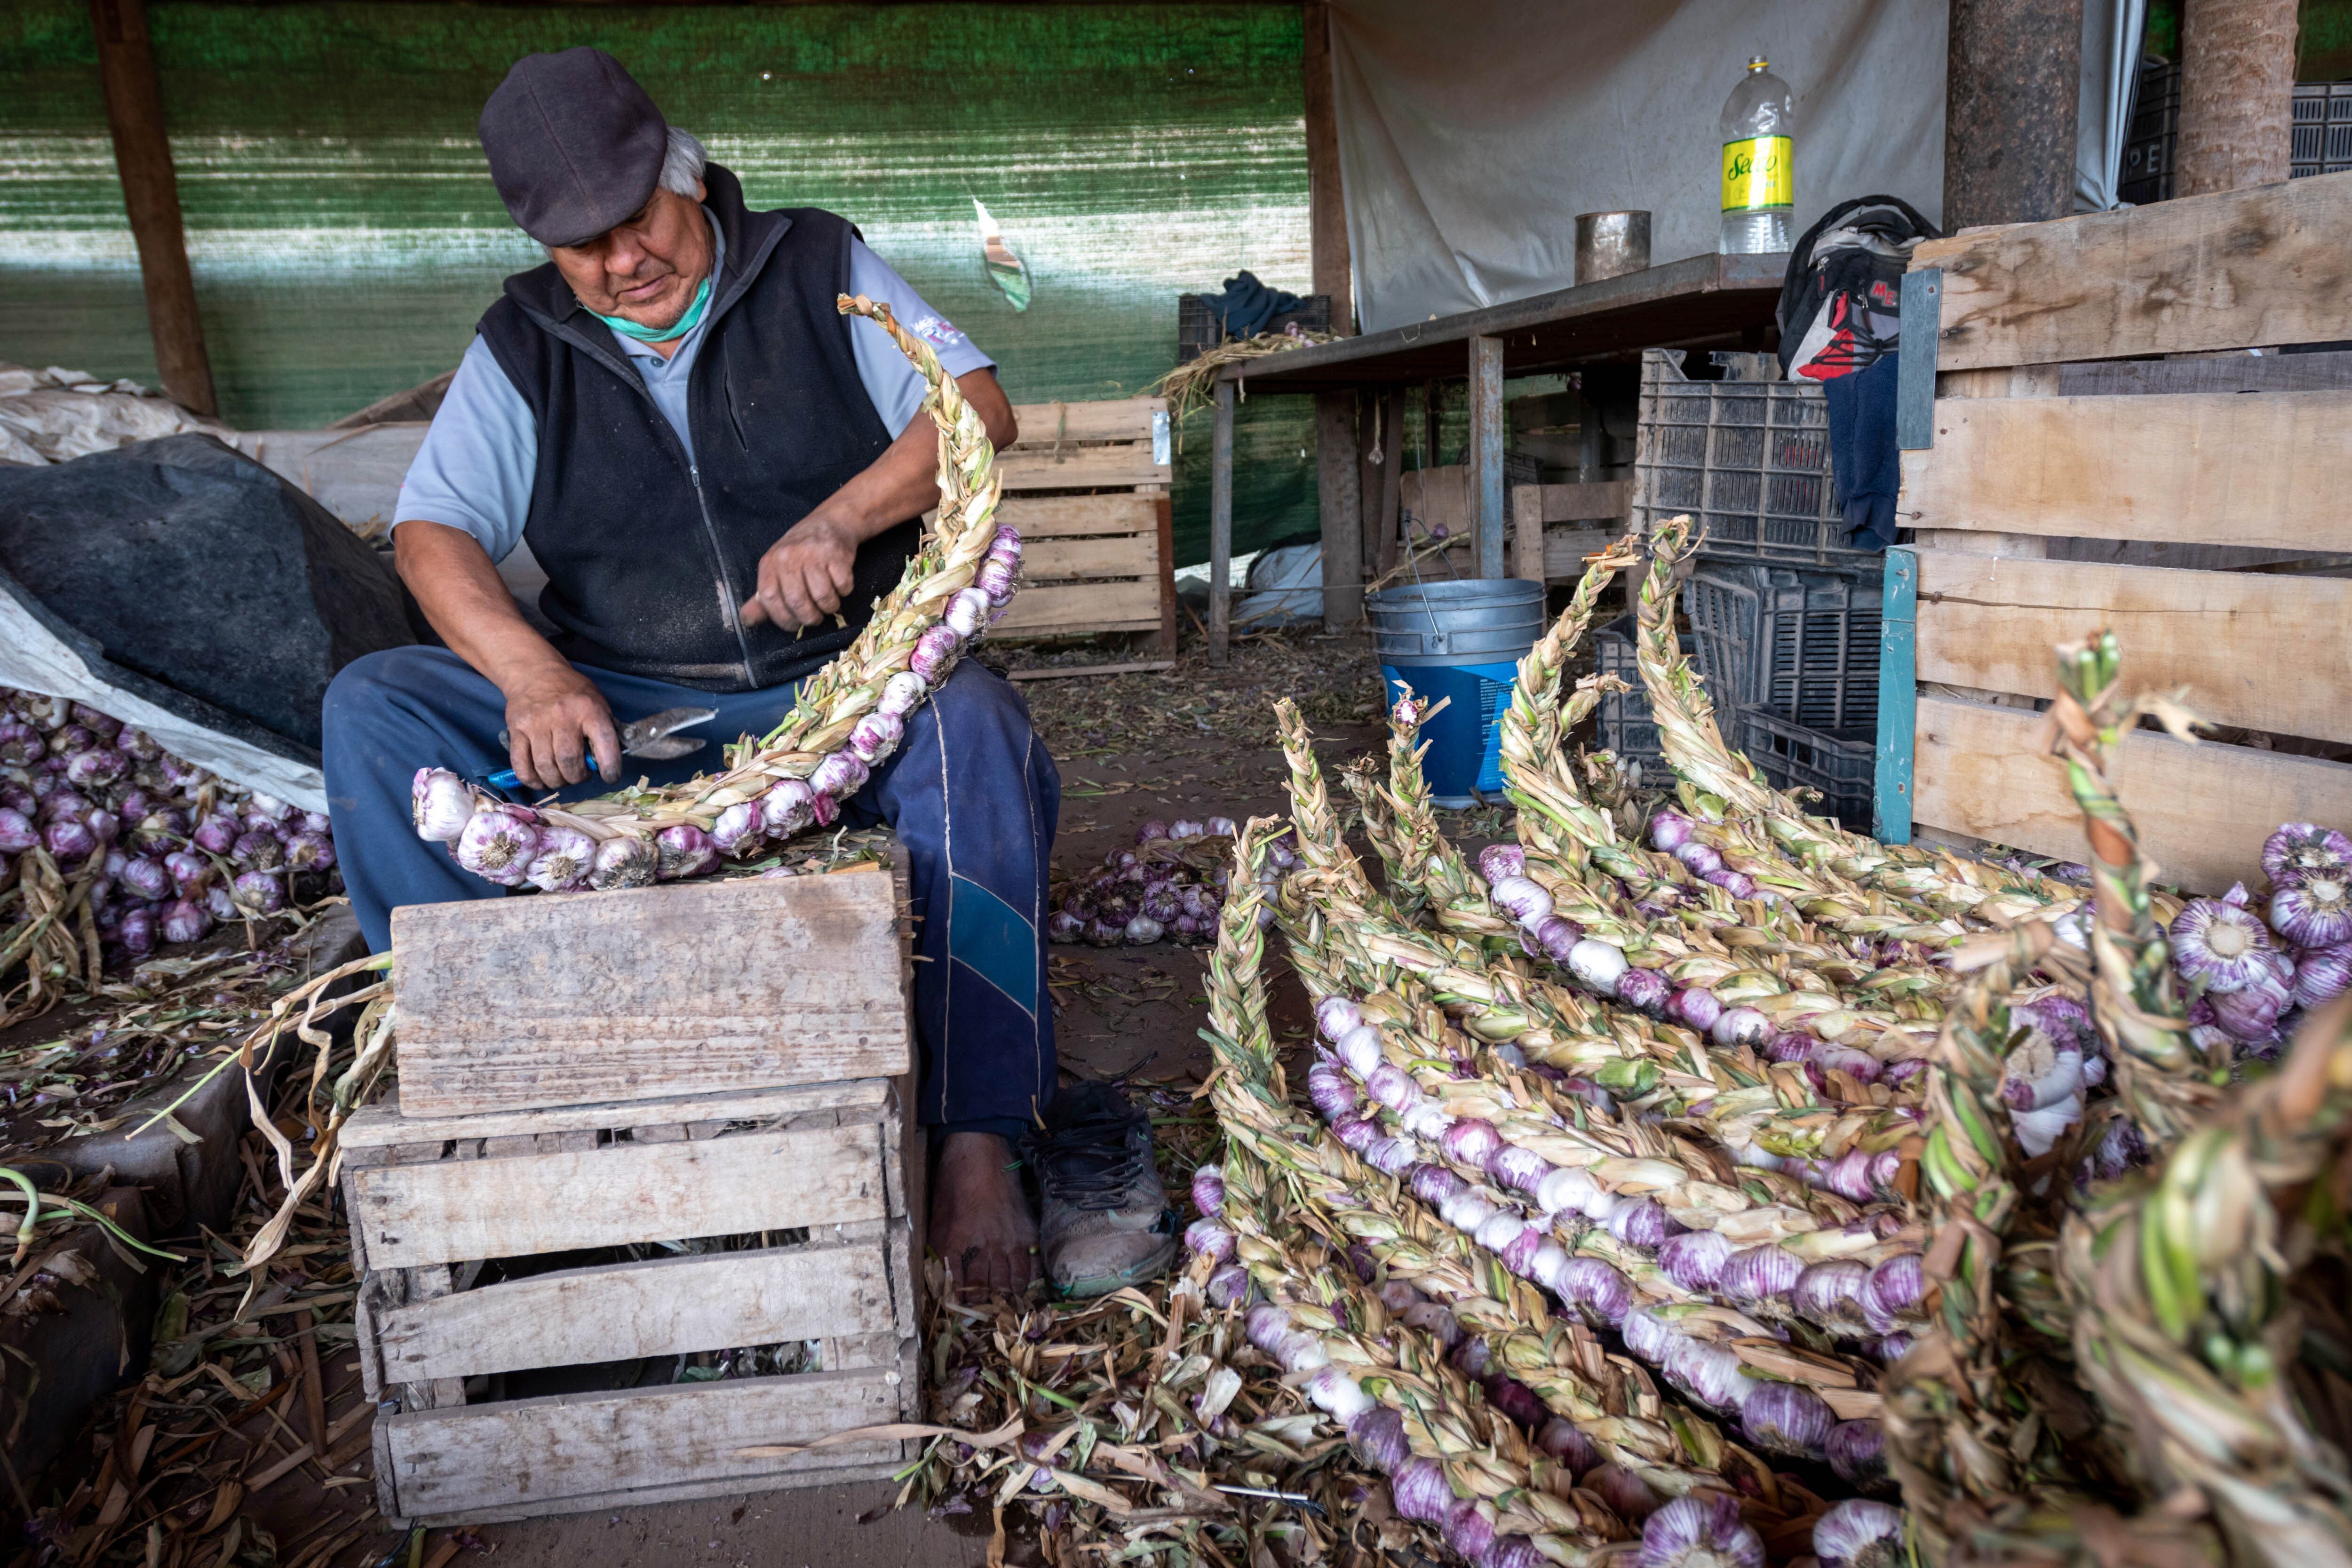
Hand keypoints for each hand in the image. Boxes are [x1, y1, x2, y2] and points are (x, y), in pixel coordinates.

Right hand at [501, 666, 620, 789]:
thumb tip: (608, 761)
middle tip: (579, 775)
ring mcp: (536, 724)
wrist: (534, 673)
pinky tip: (540, 780)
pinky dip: (531, 779)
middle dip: (577, 777)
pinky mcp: (516, 730)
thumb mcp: (597, 701)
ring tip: (562, 778)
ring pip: (545, 766)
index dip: (610, 766)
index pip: (604, 743)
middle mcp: (562, 716)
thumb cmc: (571, 692)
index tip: (610, 776)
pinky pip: (521, 764)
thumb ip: (605, 728)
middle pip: (569, 761)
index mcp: (589, 709)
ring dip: (556, 781)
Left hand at [741, 513, 858, 629]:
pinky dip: (844, 592)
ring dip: (829, 607)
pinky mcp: (836, 553)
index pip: (769, 598)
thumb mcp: (777, 571)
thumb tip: (746, 620)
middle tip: (815, 619)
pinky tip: (840, 586)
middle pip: (796, 600)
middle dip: (809, 618)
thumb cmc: (800, 553)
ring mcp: (813, 554)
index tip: (793, 625)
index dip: (782, 618)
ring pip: (822, 596)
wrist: (829, 523)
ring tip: (829, 604)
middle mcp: (788, 556)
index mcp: (769, 563)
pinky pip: (842, 585)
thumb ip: (764, 598)